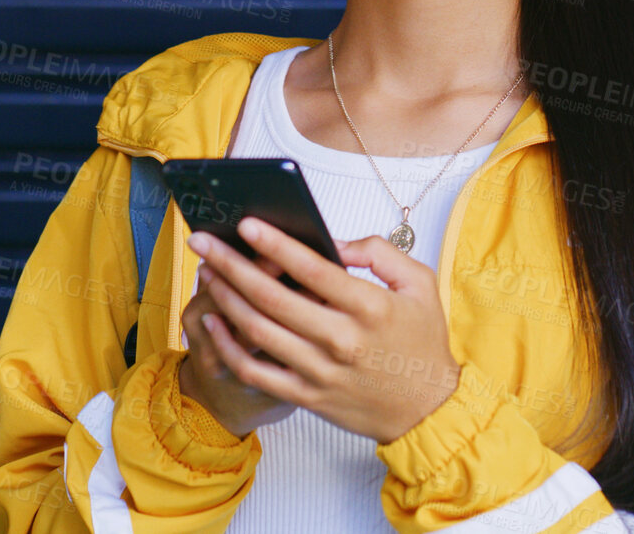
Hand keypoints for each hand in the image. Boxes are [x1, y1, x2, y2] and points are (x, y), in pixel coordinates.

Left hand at [186, 217, 462, 444]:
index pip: (312, 268)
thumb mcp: (419, 284)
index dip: (274, 243)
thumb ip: (379, 253)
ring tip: (207, 274)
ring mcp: (321, 371)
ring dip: (225, 299)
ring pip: (257, 331)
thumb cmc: (422, 343)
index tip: (245, 224)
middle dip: (231, 265)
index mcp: (369, 307)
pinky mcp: (308, 395)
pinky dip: (228, 346)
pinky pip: (256, 371)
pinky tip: (213, 322)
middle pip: (272, 297)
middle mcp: (342, 339)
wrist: (429, 410)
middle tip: (204, 242)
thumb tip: (333, 241)